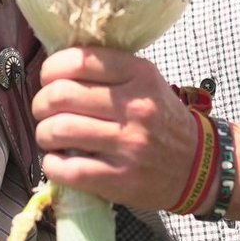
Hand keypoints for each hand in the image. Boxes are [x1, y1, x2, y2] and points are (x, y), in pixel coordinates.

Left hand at [32, 47, 197, 211]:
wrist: (199, 166)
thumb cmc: (162, 120)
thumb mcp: (146, 82)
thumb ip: (108, 71)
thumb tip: (57, 67)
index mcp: (139, 75)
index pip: (79, 61)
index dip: (51, 69)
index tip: (48, 79)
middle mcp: (134, 107)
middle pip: (62, 95)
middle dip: (41, 103)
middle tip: (43, 110)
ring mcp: (128, 145)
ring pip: (60, 131)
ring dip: (43, 133)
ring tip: (49, 135)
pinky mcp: (121, 180)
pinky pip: (68, 169)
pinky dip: (52, 164)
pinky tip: (56, 161)